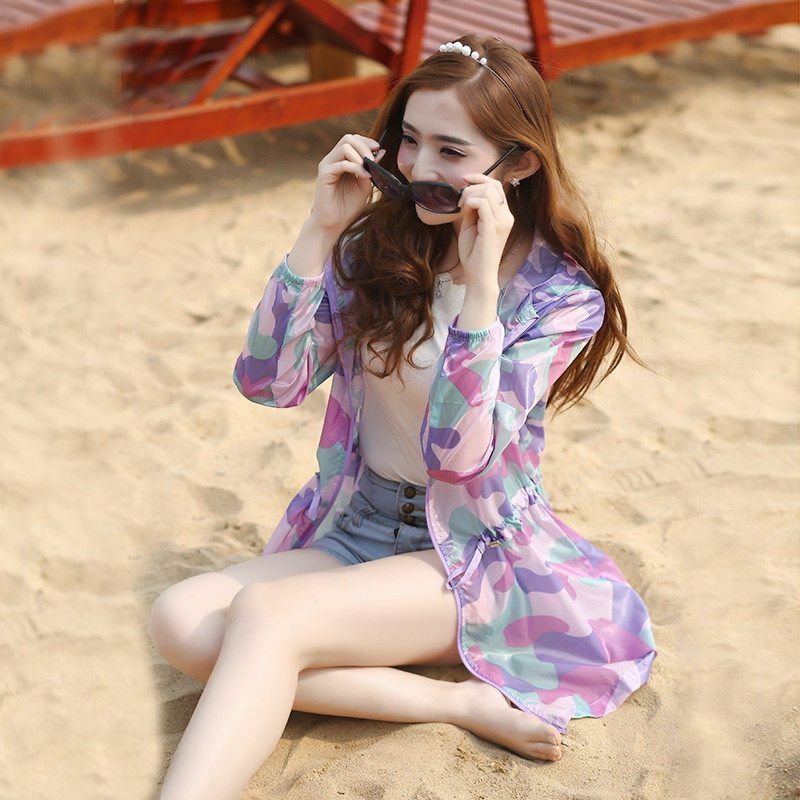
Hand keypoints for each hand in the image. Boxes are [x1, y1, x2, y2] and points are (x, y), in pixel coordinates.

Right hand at [309, 133, 384, 234]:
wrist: (334, 223)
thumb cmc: (347, 206)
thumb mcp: (364, 185)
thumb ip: (370, 168)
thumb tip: (381, 151)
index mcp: (341, 160)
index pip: (353, 140)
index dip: (366, 141)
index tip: (379, 149)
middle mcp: (333, 160)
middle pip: (348, 138)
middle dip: (364, 145)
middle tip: (373, 159)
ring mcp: (327, 166)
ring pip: (344, 146)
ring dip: (360, 155)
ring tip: (368, 169)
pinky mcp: (324, 174)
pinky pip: (341, 163)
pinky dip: (356, 167)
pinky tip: (365, 176)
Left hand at [455, 173, 514, 289]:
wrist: (478, 275)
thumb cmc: (474, 253)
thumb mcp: (472, 225)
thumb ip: (473, 209)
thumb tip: (467, 194)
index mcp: (504, 215)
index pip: (496, 186)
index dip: (480, 178)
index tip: (463, 180)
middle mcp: (507, 216)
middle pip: (492, 185)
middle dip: (472, 186)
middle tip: (459, 201)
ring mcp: (502, 221)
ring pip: (487, 191)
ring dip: (469, 195)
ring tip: (460, 208)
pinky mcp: (493, 227)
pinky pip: (482, 203)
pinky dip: (469, 203)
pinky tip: (463, 212)